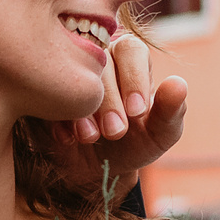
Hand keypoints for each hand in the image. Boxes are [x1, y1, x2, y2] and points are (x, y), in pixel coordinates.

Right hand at [47, 32, 188, 202]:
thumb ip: (172, 112)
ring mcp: (65, 68)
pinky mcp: (41, 88)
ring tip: (91, 138)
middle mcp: (96, 54)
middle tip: (115, 132)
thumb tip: (178, 84)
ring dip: (82, 108)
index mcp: (129, 57)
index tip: (138, 111)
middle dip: (109, 100)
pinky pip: (44, 92)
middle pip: (99, 62)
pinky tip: (67, 138)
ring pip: (70, 74)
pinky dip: (57, 116)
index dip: (135, 79)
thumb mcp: (159, 135)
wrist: (96, 169)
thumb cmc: (133, 144)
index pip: (131, 50)